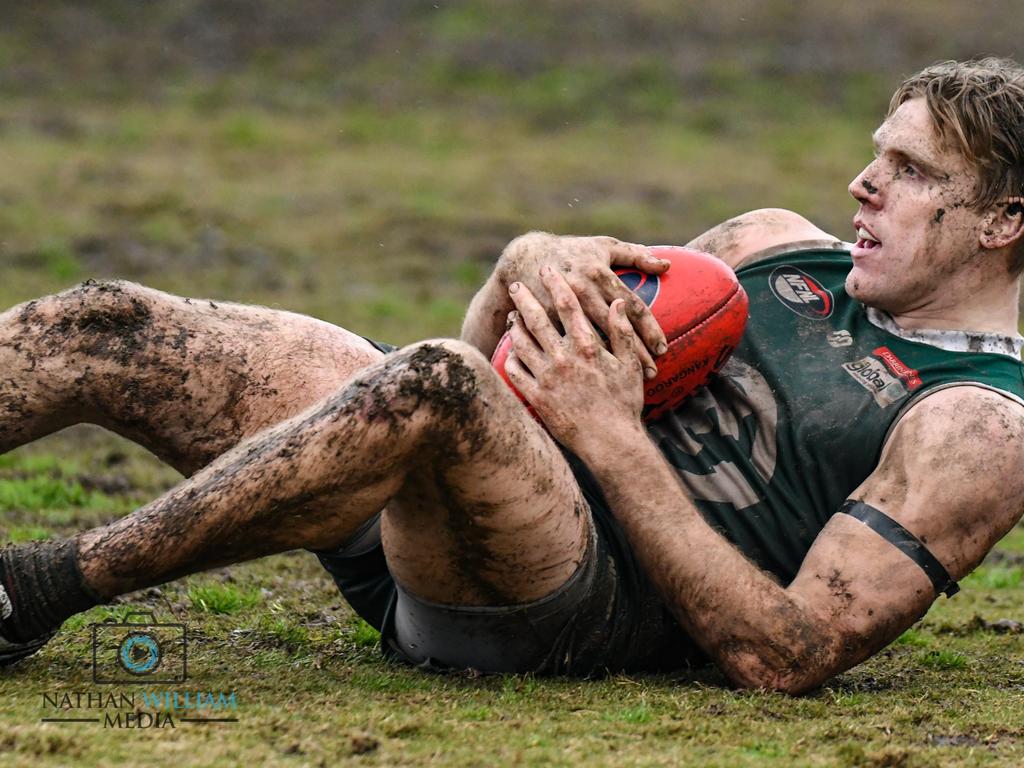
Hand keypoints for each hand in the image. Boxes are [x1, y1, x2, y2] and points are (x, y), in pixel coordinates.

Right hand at [498, 232, 669, 377]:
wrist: (525, 256)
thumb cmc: (571, 251)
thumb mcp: (604, 246)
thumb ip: (637, 255)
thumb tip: (666, 266)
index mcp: (600, 274)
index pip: (632, 306)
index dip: (650, 329)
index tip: (662, 348)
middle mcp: (583, 291)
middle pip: (616, 328)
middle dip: (636, 352)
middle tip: (652, 372)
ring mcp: (562, 307)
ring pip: (593, 340)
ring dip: (612, 361)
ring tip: (629, 380)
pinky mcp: (545, 318)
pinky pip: (565, 342)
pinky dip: (581, 359)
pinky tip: (594, 375)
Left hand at [504, 265, 644, 452]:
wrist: (609, 443)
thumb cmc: (623, 404)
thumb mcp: (630, 366)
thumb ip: (622, 332)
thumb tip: (619, 302)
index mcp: (587, 347)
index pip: (567, 306)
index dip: (555, 284)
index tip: (547, 269)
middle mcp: (563, 358)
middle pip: (537, 319)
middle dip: (524, 299)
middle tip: (514, 285)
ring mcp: (546, 378)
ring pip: (521, 343)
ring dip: (514, 327)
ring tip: (511, 317)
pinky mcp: (536, 398)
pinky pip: (515, 372)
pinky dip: (511, 358)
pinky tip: (511, 352)